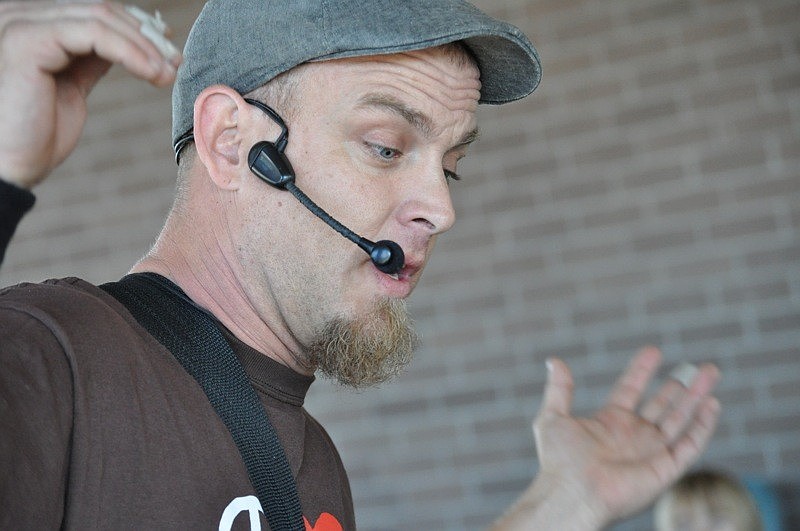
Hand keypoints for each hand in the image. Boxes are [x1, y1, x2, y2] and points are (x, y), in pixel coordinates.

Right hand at [0, 1, 180, 187]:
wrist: (6, 168)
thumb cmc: (33, 136)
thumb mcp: (69, 87)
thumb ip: (89, 59)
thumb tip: (127, 45)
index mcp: (29, 24)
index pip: (93, 11)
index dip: (136, 28)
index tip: (168, 54)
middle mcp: (18, 14)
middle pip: (100, 9)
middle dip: (145, 35)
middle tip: (175, 62)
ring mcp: (18, 23)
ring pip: (100, 17)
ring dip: (144, 46)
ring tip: (167, 74)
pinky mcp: (26, 39)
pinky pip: (94, 33)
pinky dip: (130, 51)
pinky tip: (151, 73)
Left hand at [492, 347, 719, 529]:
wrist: (572, 492)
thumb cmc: (560, 460)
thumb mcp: (554, 417)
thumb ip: (559, 389)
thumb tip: (555, 360)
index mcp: (609, 422)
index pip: (630, 389)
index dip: (641, 370)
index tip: (654, 350)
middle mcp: (633, 436)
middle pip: (662, 405)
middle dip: (680, 386)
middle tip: (696, 367)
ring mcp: (650, 452)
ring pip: (681, 419)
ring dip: (697, 397)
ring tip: (710, 372)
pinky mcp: (665, 469)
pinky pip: (690, 445)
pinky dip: (703, 425)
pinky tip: (712, 404)